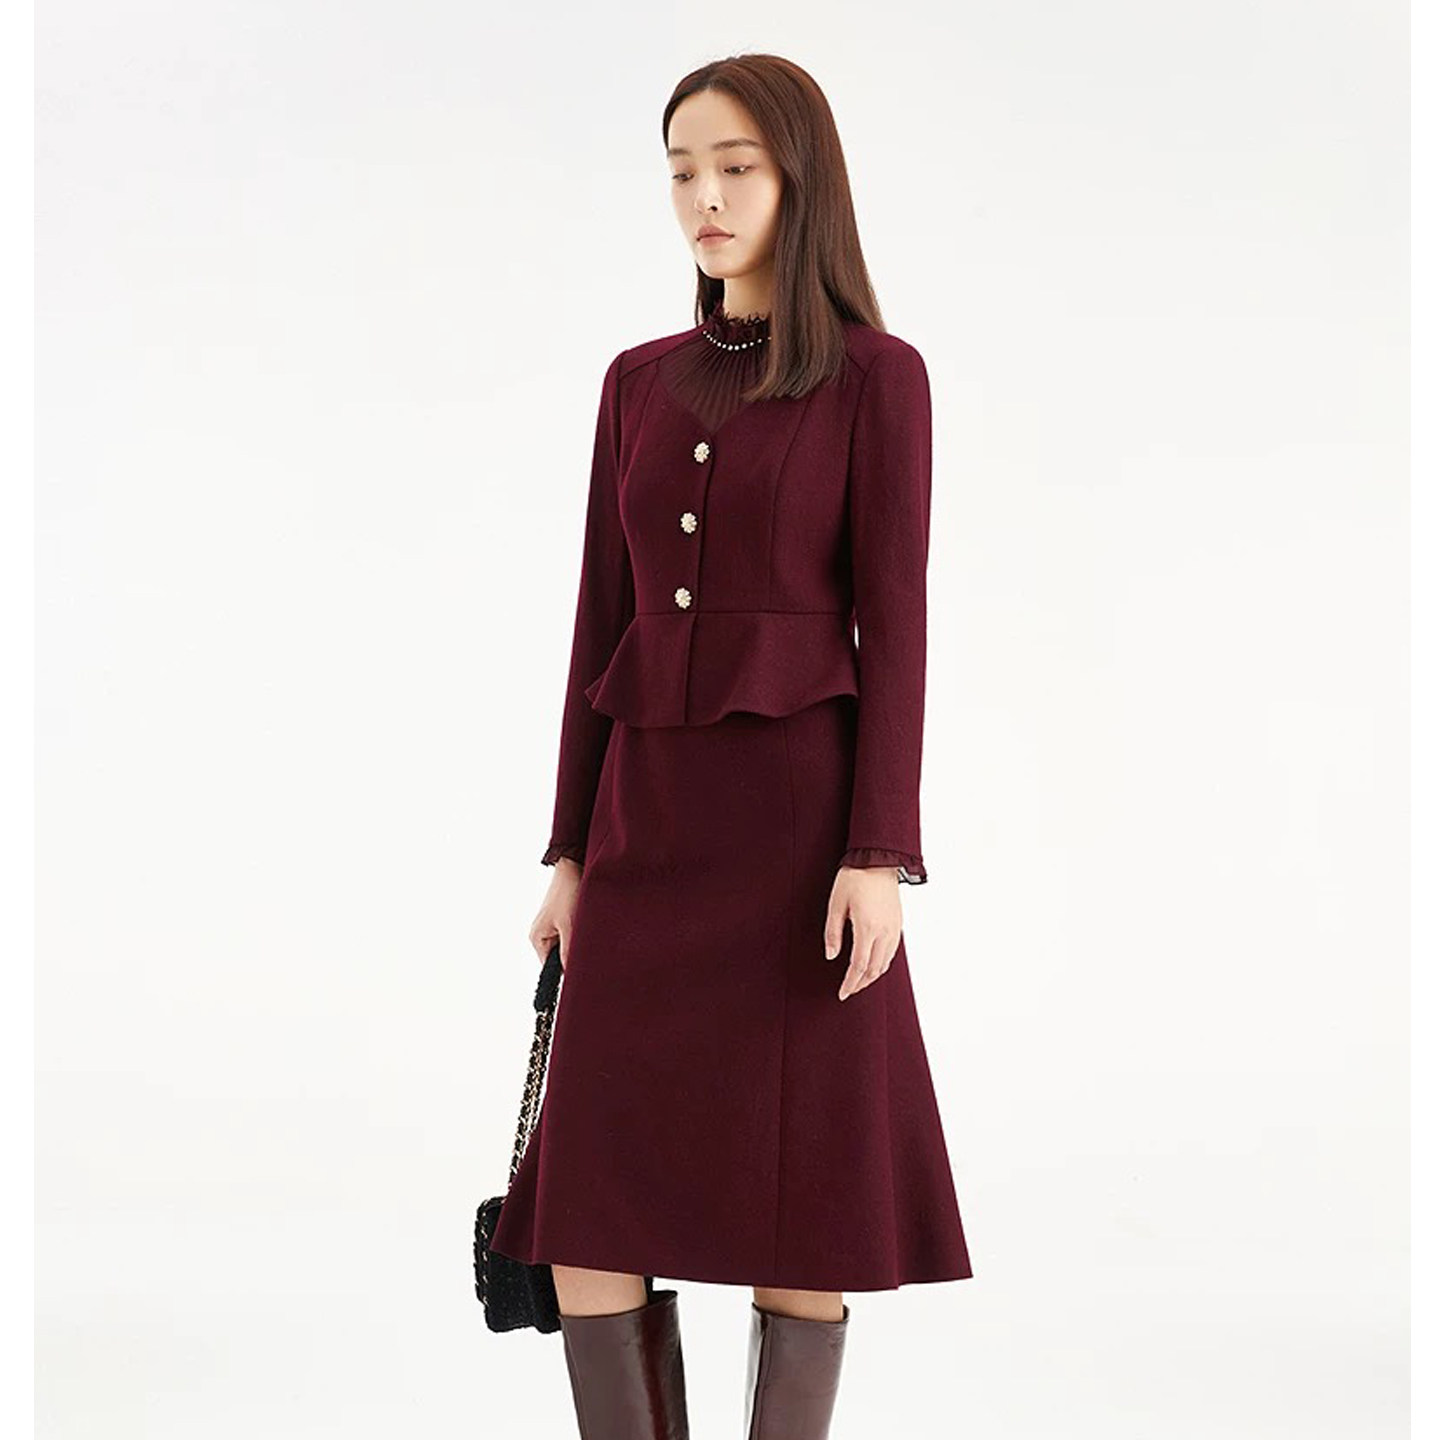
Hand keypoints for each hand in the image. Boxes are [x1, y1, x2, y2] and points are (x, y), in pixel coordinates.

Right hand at [530, 857, 582, 969]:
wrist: (572, 866)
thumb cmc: (567, 892)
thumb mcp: (569, 926)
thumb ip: (568, 952)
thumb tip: (570, 975)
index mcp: (537, 939)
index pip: (550, 968)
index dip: (565, 972)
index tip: (581, 974)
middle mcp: (542, 934)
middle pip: (558, 958)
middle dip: (573, 956)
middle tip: (588, 953)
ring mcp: (551, 927)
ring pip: (566, 946)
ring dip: (577, 944)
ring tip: (586, 934)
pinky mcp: (561, 919)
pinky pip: (570, 935)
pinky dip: (579, 934)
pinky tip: (587, 927)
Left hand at [825, 865, 902, 1000]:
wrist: (878, 859)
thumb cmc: (854, 878)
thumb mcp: (836, 904)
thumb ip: (833, 932)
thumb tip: (831, 956)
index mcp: (867, 928)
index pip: (859, 966)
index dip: (850, 983)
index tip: (842, 994)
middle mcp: (884, 932)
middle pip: (874, 969)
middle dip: (860, 984)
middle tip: (848, 991)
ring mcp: (894, 929)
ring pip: (885, 963)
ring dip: (872, 976)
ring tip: (858, 981)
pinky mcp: (898, 924)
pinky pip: (892, 952)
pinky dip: (881, 964)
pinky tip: (872, 964)